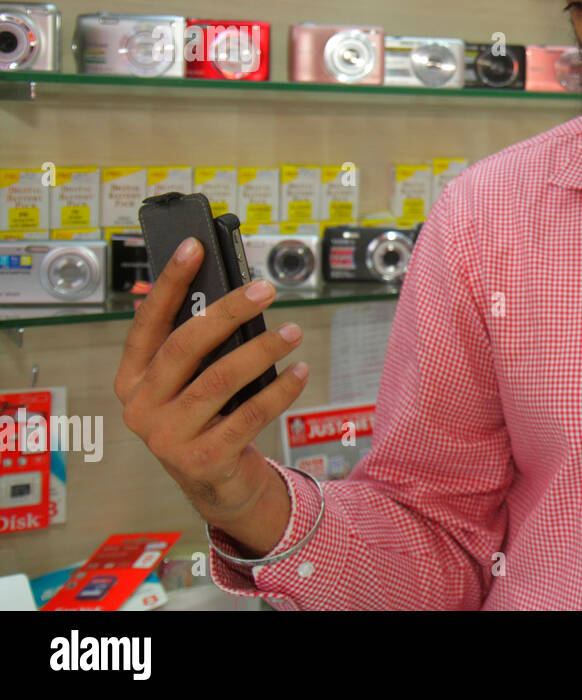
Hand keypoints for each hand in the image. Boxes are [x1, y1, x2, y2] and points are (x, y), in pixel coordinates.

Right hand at [113, 236, 309, 555]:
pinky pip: (249, 416)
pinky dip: (279, 390)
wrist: (217, 483)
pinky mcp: (202, 461)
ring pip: (219, 380)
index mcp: (133, 379)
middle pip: (186, 346)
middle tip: (265, 289)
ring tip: (293, 331)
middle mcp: (142, 407)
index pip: (147, 323)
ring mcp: (168, 438)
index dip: (169, 283)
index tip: (194, 247)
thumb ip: (203, 348)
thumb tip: (238, 296)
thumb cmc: (208, 418)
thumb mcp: (192, 382)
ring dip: (262, 350)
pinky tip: (299, 372)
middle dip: (228, 312)